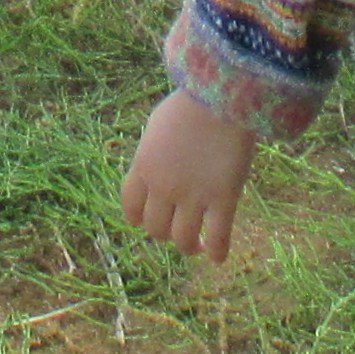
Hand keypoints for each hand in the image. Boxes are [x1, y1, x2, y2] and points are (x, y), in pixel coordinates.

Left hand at [120, 91, 256, 264]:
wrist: (221, 96)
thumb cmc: (191, 103)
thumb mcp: (157, 126)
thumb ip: (152, 151)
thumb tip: (154, 164)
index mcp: (143, 167)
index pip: (130, 208)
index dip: (140, 219)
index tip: (150, 220)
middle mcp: (163, 186)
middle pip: (155, 229)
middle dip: (165, 233)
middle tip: (178, 230)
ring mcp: (193, 195)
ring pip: (183, 240)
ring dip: (189, 246)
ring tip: (197, 245)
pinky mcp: (223, 198)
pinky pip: (218, 237)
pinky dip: (217, 252)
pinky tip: (218, 257)